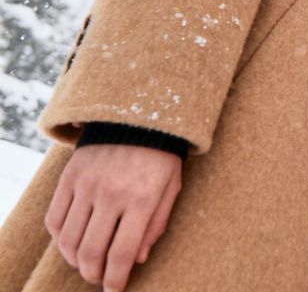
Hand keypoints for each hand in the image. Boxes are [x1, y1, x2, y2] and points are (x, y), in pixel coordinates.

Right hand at [45, 144, 182, 291]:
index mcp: (141, 199)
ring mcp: (86, 185)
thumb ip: (155, 225)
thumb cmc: (161, 157)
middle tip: (99, 279)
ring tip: (85, 265)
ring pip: (68, 239)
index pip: (122, 253)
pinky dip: (59, 238)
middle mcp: (110, 194)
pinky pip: (54, 218)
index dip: (115, 280)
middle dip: (93, 274)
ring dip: (74, 260)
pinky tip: (70, 244)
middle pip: (91, 251)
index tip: (114, 291)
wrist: (139, 116)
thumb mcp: (171, 188)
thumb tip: (137, 260)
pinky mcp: (69, 177)